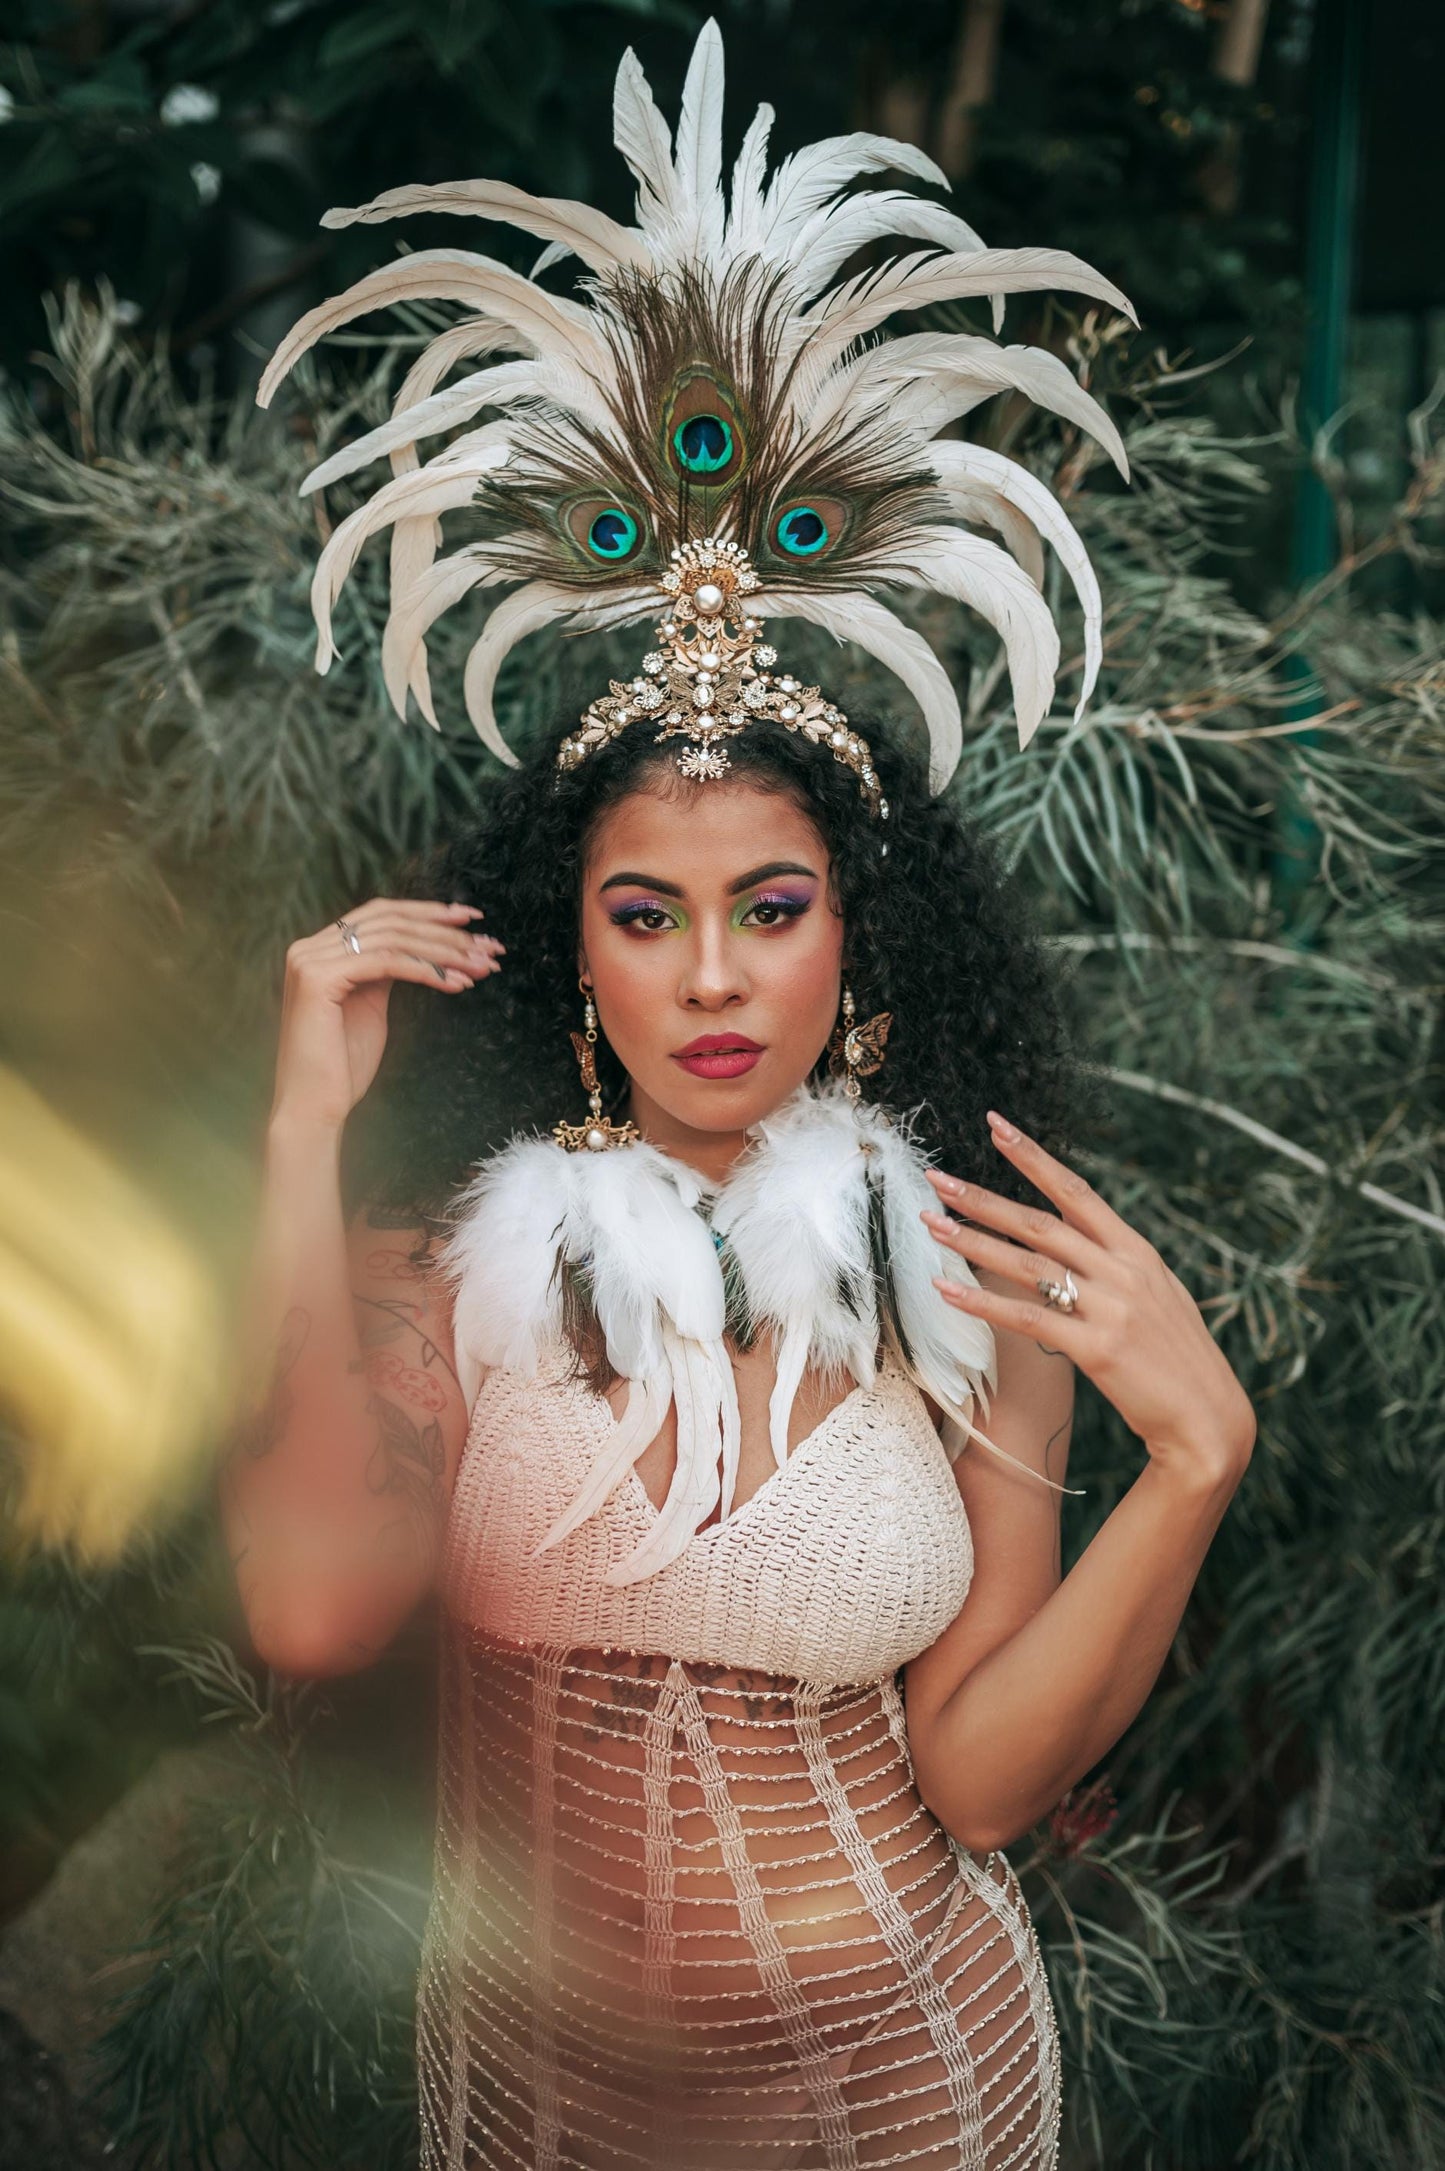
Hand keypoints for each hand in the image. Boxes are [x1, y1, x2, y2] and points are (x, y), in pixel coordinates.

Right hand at [270, 898, 503, 1133]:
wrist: (313, 1107)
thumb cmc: (343, 1066)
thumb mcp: (370, 1005)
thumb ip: (385, 970)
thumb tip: (423, 948)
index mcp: (320, 949)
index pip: (382, 914)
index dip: (428, 912)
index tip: (470, 918)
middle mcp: (310, 947)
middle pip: (391, 920)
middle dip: (445, 931)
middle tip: (488, 945)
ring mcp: (310, 960)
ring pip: (393, 939)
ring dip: (445, 951)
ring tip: (480, 966)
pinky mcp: (318, 979)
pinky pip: (387, 962)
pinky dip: (427, 969)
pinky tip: (456, 983)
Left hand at [921, 1110, 1255, 1488]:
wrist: (1209, 1420)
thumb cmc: (1178, 1360)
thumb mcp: (1157, 1296)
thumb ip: (1117, 1266)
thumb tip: (1076, 1244)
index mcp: (1137, 1252)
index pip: (1076, 1191)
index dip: (1033, 1157)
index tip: (996, 1126)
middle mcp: (1123, 1271)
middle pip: (1040, 1223)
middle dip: (984, 1198)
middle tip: (937, 1177)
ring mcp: (1112, 1309)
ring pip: (1028, 1265)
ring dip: (973, 1243)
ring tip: (930, 1225)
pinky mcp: (1097, 1350)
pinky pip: (1028, 1320)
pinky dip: (983, 1304)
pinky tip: (947, 1291)